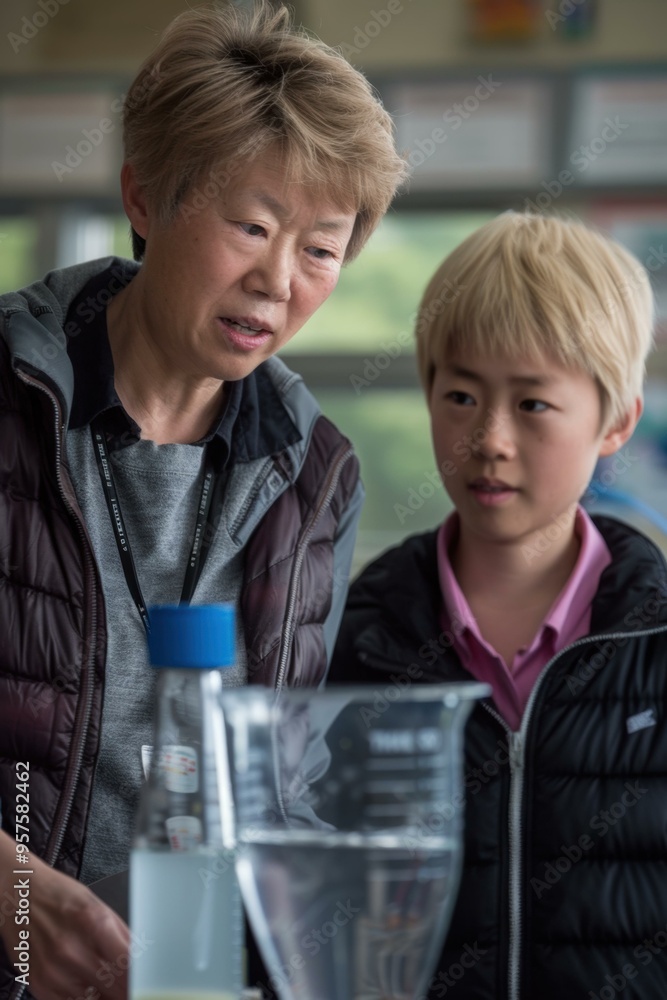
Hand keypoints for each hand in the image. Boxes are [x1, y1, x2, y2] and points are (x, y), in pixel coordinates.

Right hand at [0, 831, 129, 998]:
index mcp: (93, 923)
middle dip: (127, 989)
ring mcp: (53, 971)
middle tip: (133, 987)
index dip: (144, 982)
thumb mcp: (98, 905)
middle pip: (114, 987)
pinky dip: (86, 998)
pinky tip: (90, 986)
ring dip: (107, 995)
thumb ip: (123, 934)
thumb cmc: (59, 895)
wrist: (18, 893)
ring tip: (110, 983)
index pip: (129, 966)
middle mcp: (72, 950)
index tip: (150, 986)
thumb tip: (144, 960)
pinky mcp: (39, 985)